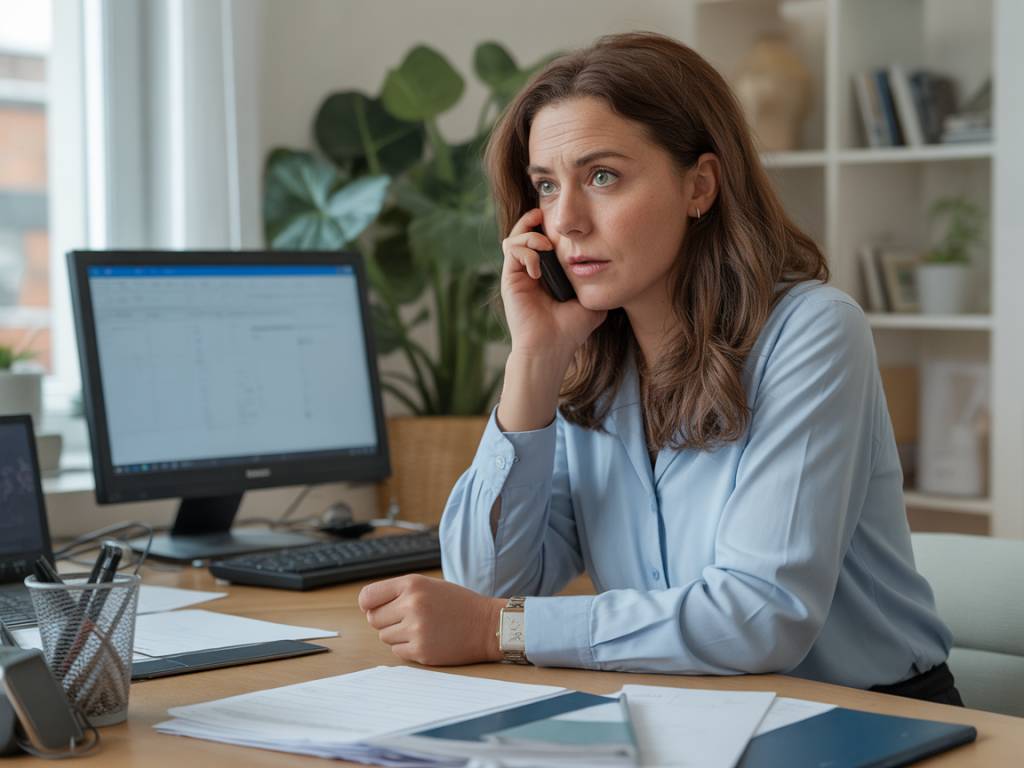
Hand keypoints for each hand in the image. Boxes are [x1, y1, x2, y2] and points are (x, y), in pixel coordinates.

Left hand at [358, 574, 504, 665]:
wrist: (487, 625)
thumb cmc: (456, 604)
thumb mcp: (428, 585)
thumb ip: (397, 592)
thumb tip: (366, 608)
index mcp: (412, 584)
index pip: (368, 597)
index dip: (369, 604)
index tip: (375, 608)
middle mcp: (412, 605)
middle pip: (374, 619)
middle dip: (386, 620)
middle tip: (407, 618)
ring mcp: (416, 629)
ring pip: (384, 636)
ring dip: (398, 634)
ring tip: (422, 628)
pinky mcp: (421, 651)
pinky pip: (397, 651)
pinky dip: (407, 647)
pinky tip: (427, 639)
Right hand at [501, 208, 606, 360]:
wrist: (551, 348)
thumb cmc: (570, 330)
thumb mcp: (591, 303)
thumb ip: (596, 285)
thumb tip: (613, 272)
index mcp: (547, 274)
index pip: (542, 241)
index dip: (548, 226)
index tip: (563, 223)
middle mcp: (530, 272)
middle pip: (524, 233)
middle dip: (532, 220)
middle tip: (543, 215)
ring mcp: (519, 275)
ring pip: (514, 239)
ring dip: (529, 235)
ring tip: (545, 246)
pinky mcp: (510, 280)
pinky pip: (511, 251)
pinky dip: (525, 252)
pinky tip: (538, 270)